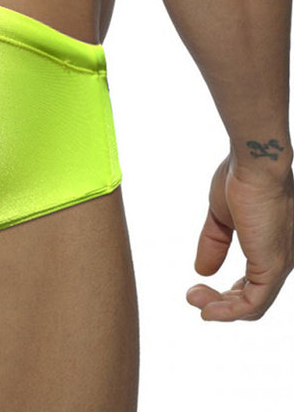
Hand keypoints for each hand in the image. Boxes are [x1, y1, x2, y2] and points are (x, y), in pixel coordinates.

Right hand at [186, 153, 293, 320]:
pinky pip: (253, 303)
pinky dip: (228, 311)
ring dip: (220, 308)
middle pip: (253, 298)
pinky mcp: (271, 266)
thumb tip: (202, 270)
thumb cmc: (241, 178)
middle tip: (192, 296)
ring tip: (194, 300)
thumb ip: (214, 243)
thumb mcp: (222, 216)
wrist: (255, 163)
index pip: (254, 282)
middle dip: (220, 302)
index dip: (228, 292)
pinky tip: (207, 309)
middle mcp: (281, 258)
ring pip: (253, 305)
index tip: (200, 287)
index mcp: (271, 245)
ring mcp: (278, 264)